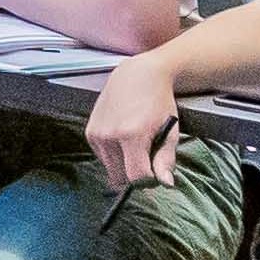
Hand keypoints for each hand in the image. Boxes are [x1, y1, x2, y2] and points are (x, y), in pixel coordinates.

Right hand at [84, 60, 183, 186]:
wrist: (138, 75)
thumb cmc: (157, 100)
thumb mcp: (170, 130)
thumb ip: (165, 159)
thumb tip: (165, 183)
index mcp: (131, 135)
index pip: (136, 178)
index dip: (149, 180)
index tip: (156, 171)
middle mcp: (109, 136)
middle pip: (121, 178)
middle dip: (136, 174)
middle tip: (148, 156)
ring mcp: (96, 134)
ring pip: (111, 170)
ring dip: (124, 166)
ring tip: (135, 145)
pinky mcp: (90, 133)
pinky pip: (102, 158)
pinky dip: (114, 156)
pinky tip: (123, 139)